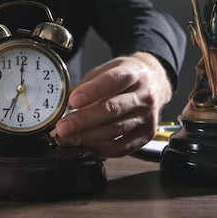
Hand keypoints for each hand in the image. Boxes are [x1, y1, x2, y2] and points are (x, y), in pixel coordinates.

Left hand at [54, 52, 172, 157]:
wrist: (154, 83)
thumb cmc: (127, 76)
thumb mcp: (107, 69)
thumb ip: (87, 85)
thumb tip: (64, 103)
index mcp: (134, 73)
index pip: (113, 81)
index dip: (92, 91)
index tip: (72, 100)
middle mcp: (144, 95)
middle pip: (112, 109)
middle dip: (83, 121)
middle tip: (62, 127)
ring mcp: (147, 117)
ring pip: (114, 130)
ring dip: (86, 137)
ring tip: (66, 138)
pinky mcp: (146, 134)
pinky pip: (122, 147)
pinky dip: (100, 149)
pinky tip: (86, 145)